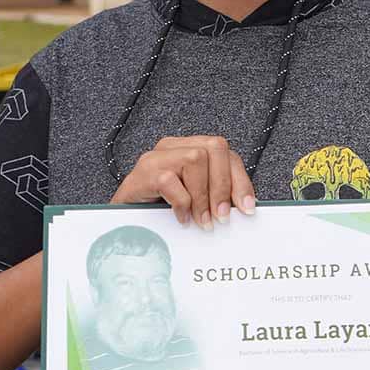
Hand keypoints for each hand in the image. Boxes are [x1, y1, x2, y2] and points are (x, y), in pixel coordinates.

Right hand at [111, 136, 255, 228]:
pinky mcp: (142, 172)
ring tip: (201, 220)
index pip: (226, 154)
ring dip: (202, 196)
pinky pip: (169, 180)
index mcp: (190, 149)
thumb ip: (216, 199)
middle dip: (223, 185)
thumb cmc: (158, 211)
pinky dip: (180, 203)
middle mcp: (174, 147)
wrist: (122, 222)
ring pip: (195, 159)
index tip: (247, 208)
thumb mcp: (194, 203)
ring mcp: (156, 157)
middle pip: (214, 148)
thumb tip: (244, 209)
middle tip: (222, 217)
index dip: (240, 181)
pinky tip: (181, 217)